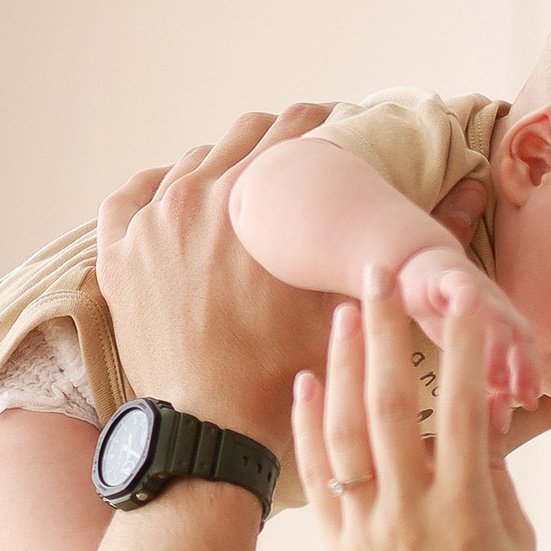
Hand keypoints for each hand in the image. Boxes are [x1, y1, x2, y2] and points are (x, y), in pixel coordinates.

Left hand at [98, 105, 337, 443]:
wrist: (211, 429)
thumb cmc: (281, 375)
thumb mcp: (341, 308)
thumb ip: (365, 250)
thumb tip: (430, 207)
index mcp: (251, 199)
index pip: (294, 129)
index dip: (323, 122)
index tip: (338, 125)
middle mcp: (193, 196)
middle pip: (241, 136)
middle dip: (275, 142)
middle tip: (296, 160)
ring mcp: (149, 225)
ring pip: (188, 164)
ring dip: (220, 167)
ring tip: (242, 188)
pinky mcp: (119, 258)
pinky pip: (128, 199)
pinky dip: (152, 189)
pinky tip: (169, 192)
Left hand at [296, 270, 541, 550]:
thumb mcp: (519, 549)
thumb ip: (499, 480)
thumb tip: (490, 413)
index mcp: (470, 513)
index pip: (466, 411)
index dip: (462, 349)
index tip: (459, 297)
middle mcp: (414, 517)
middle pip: (393, 406)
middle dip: (387, 334)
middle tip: (380, 275)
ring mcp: (370, 536)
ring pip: (347, 434)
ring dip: (344, 368)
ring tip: (342, 313)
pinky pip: (320, 478)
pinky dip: (310, 427)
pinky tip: (308, 382)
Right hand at [395, 243, 543, 406]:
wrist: (420, 267)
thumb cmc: (446, 317)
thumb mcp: (467, 350)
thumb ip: (482, 377)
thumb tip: (490, 422)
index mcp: (505, 326)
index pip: (526, 353)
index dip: (529, 377)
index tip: (530, 405)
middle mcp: (496, 307)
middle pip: (519, 334)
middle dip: (522, 366)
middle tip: (517, 398)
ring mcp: (475, 290)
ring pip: (494, 314)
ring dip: (495, 344)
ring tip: (490, 377)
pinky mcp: (446, 275)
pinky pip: (459, 285)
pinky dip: (466, 296)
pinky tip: (463, 310)